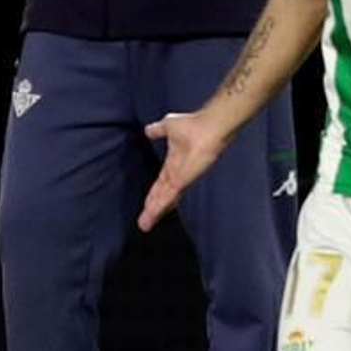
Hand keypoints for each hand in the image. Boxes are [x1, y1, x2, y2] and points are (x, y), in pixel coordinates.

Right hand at [138, 111, 229, 231]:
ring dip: (153, 212)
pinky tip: (151, 214)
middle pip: (161, 197)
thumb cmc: (193, 125)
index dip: (153, 196)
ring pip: (164, 201)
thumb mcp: (168, 126)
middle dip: (152, 210)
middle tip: (143, 224)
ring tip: (144, 225)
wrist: (207, 127)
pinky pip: (167, 195)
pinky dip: (158, 206)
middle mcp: (177, 176)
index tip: (146, 206)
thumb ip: (157, 130)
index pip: (161, 185)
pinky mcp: (182, 180)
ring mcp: (181, 180)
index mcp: (173, 165)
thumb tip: (148, 130)